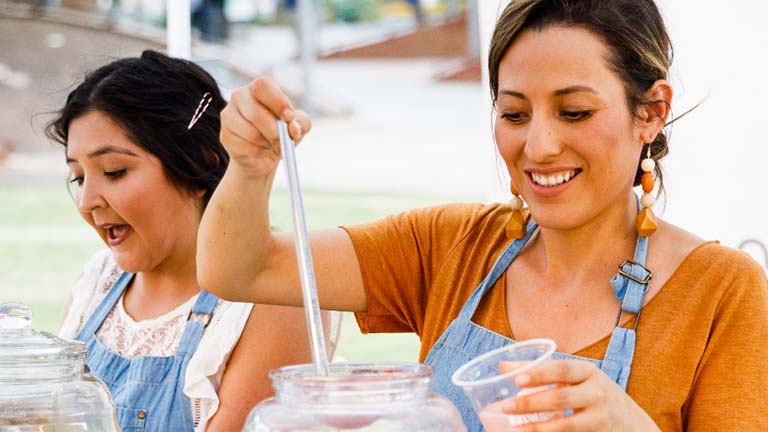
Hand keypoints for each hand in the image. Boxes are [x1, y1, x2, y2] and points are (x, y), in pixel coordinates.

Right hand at [220, 76, 311, 177]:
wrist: (263, 155)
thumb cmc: (281, 133)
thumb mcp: (297, 127)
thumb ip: (301, 124)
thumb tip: (293, 129)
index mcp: (259, 89)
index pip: (263, 86)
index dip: (277, 101)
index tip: (289, 117)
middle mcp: (240, 96)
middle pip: (256, 113)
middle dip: (274, 132)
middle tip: (284, 142)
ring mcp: (229, 115)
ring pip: (250, 132)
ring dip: (266, 143)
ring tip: (270, 144)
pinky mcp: (224, 135)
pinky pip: (243, 146)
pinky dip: (257, 152)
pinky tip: (259, 150)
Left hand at [501, 360, 659, 430]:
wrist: (631, 422)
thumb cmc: (592, 392)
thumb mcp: (575, 377)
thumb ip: (541, 370)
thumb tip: (503, 366)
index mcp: (589, 371)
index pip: (562, 369)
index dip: (540, 374)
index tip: (518, 379)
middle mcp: (597, 393)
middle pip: (561, 398)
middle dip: (531, 403)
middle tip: (506, 406)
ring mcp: (600, 417)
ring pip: (566, 424)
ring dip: (539, 428)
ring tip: (517, 428)